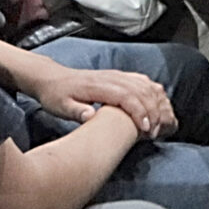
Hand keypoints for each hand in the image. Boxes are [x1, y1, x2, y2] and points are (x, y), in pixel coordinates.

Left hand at [32, 65, 175, 138]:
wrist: (52, 78)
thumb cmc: (56, 95)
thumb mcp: (59, 106)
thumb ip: (75, 111)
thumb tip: (90, 115)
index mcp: (97, 85)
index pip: (126, 96)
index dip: (139, 112)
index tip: (145, 129)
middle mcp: (110, 77)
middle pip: (141, 91)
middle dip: (152, 112)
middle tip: (153, 133)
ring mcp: (116, 75)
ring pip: (145, 85)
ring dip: (156, 104)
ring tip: (157, 124)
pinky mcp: (119, 76)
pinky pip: (143, 81)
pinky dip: (154, 93)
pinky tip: (157, 106)